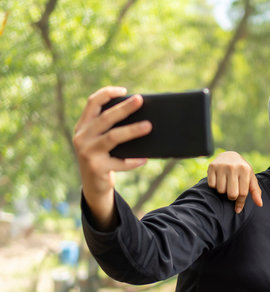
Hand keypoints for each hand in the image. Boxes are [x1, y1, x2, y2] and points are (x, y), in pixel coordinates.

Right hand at [73, 86, 151, 228]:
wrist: (93, 186)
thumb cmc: (104, 157)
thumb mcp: (102, 141)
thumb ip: (111, 128)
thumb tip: (142, 117)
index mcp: (83, 126)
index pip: (92, 103)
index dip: (107, 93)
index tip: (124, 90)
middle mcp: (82, 137)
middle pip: (105, 118)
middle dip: (124, 108)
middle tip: (140, 100)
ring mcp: (87, 153)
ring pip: (112, 137)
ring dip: (132, 131)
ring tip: (149, 126)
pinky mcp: (96, 168)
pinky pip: (119, 163)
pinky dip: (133, 161)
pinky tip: (145, 159)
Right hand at [207, 151, 262, 213]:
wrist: (229, 156)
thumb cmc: (242, 171)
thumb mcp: (251, 178)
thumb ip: (256, 192)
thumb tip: (260, 204)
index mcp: (245, 170)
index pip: (242, 194)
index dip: (240, 202)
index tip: (238, 208)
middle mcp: (233, 167)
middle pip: (231, 194)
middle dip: (232, 196)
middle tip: (232, 190)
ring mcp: (222, 166)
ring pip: (220, 190)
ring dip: (223, 190)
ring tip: (226, 183)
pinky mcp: (212, 166)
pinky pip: (212, 185)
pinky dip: (215, 185)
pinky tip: (219, 179)